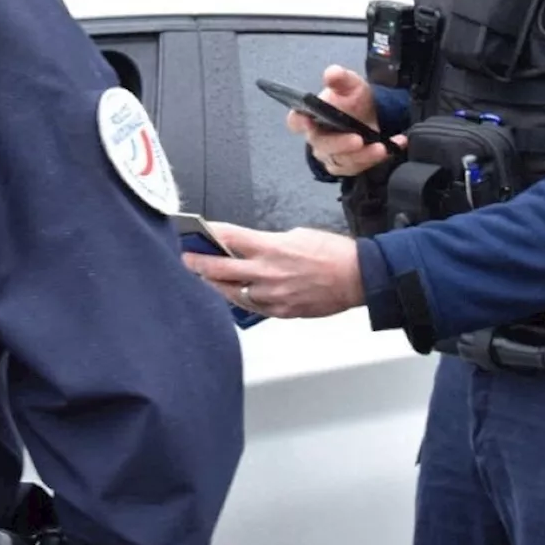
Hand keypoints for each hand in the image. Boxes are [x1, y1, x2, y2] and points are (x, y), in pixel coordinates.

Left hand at [182, 223, 363, 318]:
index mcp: (270, 247)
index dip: (207, 234)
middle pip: (219, 269)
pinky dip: (240, 299)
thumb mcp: (296, 235)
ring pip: (231, 292)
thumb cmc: (332, 254)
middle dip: (198, 263)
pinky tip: (233, 294)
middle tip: (187, 259)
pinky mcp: (280, 311)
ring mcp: (271, 295)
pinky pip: (251, 306)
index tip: (195, 233)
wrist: (356, 278)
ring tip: (207, 277)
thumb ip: (269, 243)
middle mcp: (266, 272)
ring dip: (216, 284)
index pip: (228, 238)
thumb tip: (252, 247)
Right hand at [285, 65, 405, 176]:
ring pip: (343, 160)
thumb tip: (331, 73)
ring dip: (363, 156)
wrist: (369, 116)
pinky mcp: (348, 166)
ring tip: (380, 148)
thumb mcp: (350, 85)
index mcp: (311, 117)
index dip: (299, 122)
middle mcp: (318, 138)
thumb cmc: (351, 101)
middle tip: (357, 139)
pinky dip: (378, 158)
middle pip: (323, 145)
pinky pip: (361, 166)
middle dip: (340, 144)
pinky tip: (393, 146)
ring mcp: (332, 155)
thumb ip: (340, 79)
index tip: (307, 120)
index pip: (296, 121)